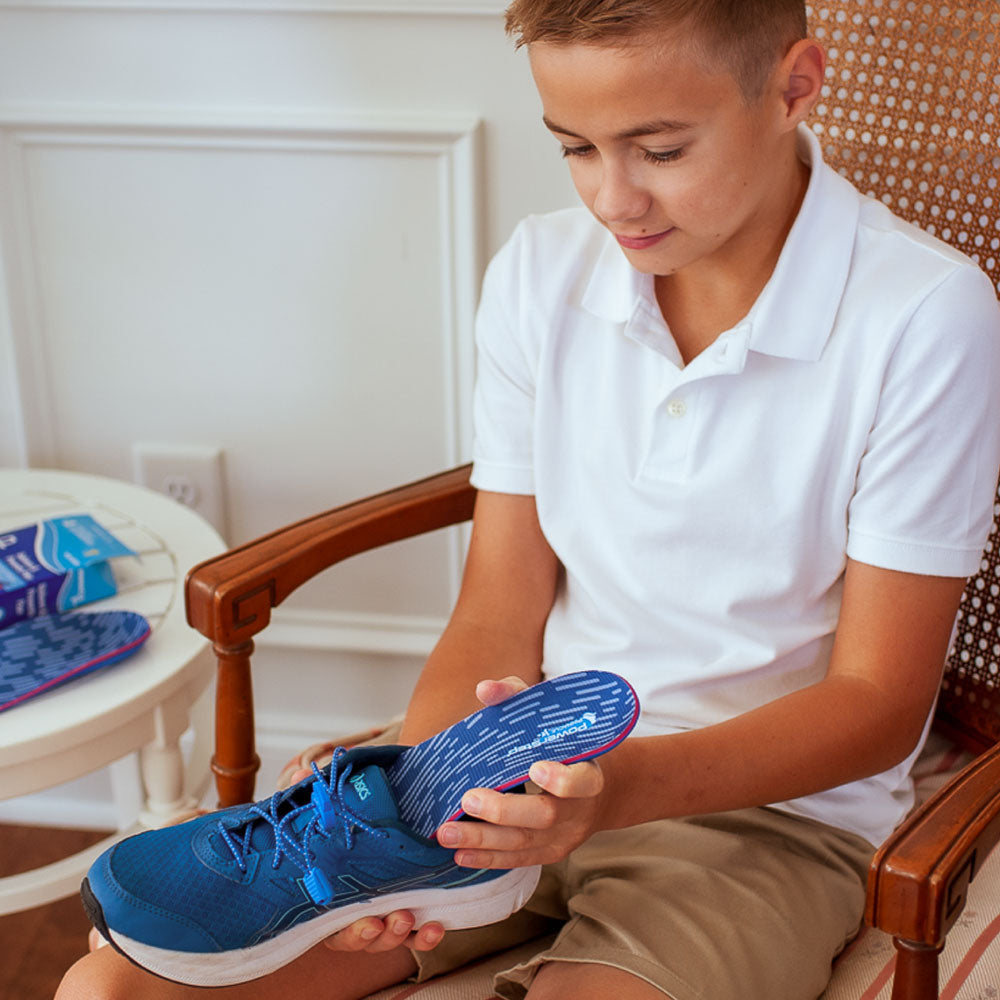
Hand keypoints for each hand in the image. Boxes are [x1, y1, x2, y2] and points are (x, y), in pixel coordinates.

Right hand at [284, 766, 445, 954]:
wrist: (378, 816)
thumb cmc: (345, 826)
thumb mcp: (330, 809)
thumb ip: (315, 795)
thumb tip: (301, 776)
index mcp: (333, 898)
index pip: (338, 927)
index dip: (353, 931)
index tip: (369, 922)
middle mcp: (356, 912)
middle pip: (363, 938)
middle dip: (376, 935)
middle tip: (387, 921)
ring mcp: (382, 913)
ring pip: (388, 937)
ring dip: (399, 934)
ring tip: (408, 917)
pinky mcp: (407, 910)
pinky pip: (416, 934)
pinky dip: (425, 936)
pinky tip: (437, 927)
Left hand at [434, 676, 605, 868]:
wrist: (598, 792)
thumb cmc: (564, 744)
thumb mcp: (549, 717)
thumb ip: (519, 699)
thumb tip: (485, 689)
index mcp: (588, 772)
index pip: (582, 780)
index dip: (561, 778)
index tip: (534, 767)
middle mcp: (579, 809)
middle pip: (544, 815)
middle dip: (504, 810)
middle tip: (468, 798)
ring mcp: (564, 836)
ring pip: (524, 843)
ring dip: (483, 839)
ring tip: (446, 832)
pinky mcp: (549, 853)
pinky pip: (517, 859)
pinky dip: (488, 858)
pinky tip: (459, 854)